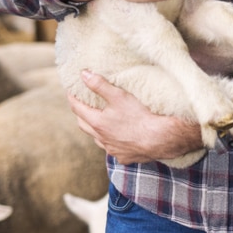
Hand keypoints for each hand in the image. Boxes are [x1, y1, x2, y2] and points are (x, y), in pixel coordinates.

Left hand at [68, 70, 203, 164]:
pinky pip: (113, 150)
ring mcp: (113, 150)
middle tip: (81, 106)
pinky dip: (112, 142)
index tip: (71, 92)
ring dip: (96, 131)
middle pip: (84, 126)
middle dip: (81, 115)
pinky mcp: (125, 157)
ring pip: (98, 140)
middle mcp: (102, 139)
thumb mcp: (119, 96)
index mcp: (98, 123)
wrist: (161, 138)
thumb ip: (100, 85)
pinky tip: (119, 138)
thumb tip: (83, 74)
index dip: (73, 99)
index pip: (78, 109)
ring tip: (99, 122)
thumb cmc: (140, 115)